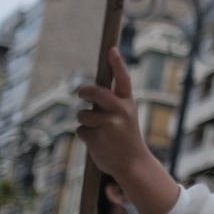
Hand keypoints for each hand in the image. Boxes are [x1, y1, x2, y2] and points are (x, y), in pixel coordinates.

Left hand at [76, 48, 149, 179]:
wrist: (133, 163)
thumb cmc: (126, 136)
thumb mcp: (126, 116)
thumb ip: (112, 103)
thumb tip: (89, 90)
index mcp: (128, 103)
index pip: (123, 79)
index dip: (117, 63)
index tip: (111, 49)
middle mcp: (120, 111)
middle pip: (96, 92)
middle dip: (85, 91)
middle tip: (81, 92)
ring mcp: (108, 125)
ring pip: (83, 114)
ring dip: (85, 120)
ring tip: (97, 130)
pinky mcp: (96, 138)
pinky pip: (80, 130)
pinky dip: (85, 135)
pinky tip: (97, 142)